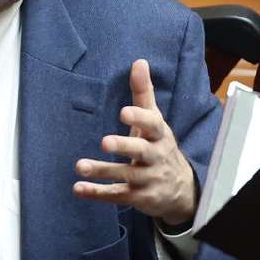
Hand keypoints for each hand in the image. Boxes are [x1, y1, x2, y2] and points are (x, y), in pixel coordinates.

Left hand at [72, 59, 196, 226]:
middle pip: (141, 151)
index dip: (140, 118)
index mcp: (159, 135)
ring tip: (80, 166)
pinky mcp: (138, 197)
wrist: (180, 190)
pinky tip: (78, 189)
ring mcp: (147, 179)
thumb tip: (139, 62)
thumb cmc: (159, 147)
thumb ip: (144, 93)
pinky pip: (117, 195)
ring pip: (126, 175)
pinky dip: (98, 193)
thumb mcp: (154, 121)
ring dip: (103, 171)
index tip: (124, 112)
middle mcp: (155, 157)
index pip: (153, 125)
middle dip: (124, 146)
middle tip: (104, 142)